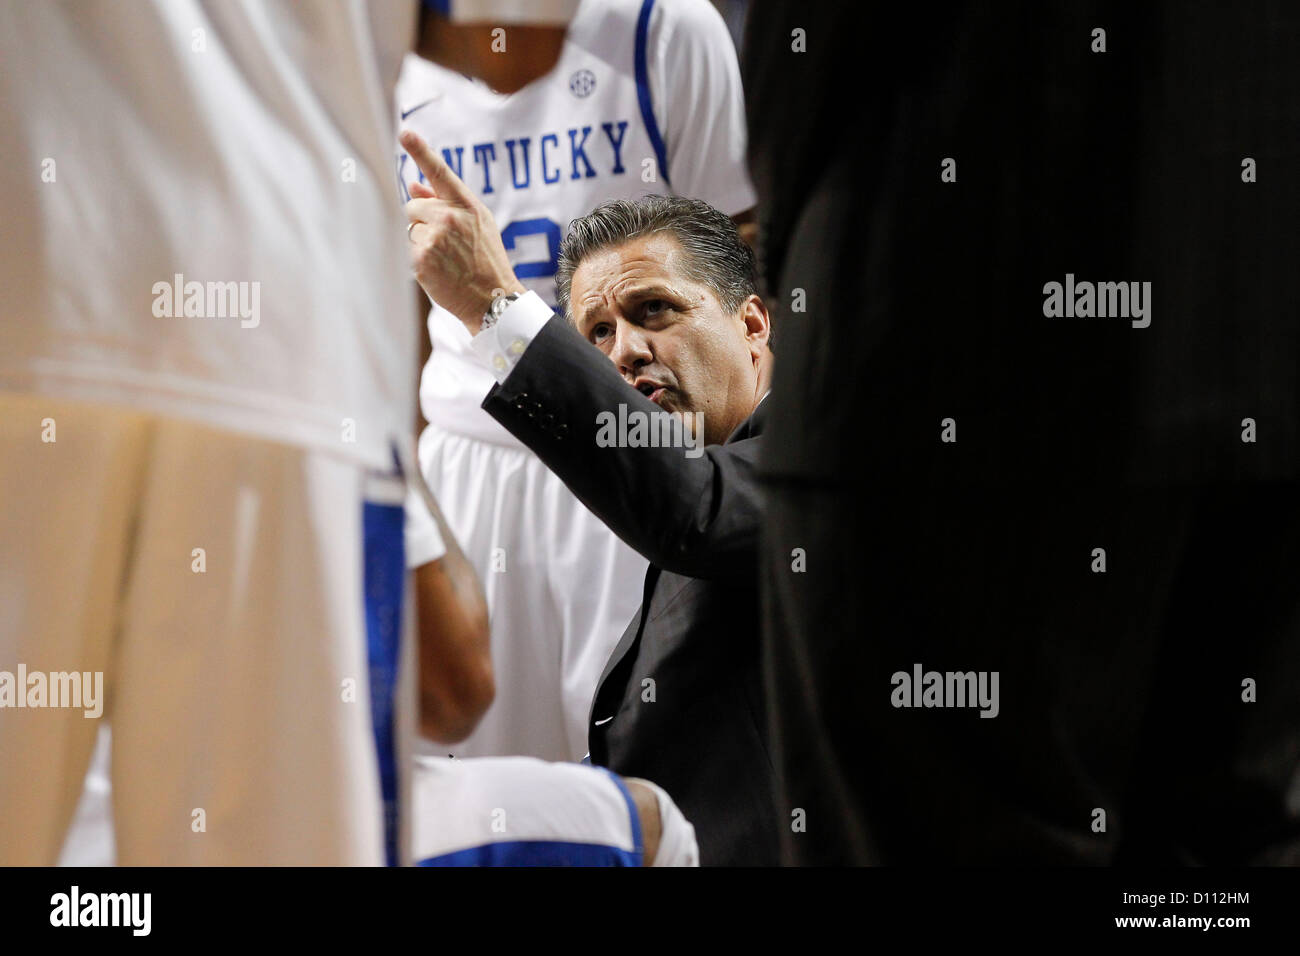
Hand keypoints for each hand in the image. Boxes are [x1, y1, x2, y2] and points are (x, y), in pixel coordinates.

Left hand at [401, 130, 524, 333]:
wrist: (492, 299)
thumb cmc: (487, 259)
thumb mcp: (479, 225)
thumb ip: (446, 202)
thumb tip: (413, 185)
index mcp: (467, 206)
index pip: (440, 173)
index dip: (421, 151)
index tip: (405, 133)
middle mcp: (450, 218)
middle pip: (414, 206)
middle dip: (424, 220)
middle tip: (448, 242)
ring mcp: (434, 239)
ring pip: (411, 228)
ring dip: (422, 239)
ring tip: (448, 257)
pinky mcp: (421, 259)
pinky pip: (410, 249)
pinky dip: (421, 259)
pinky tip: (441, 269)